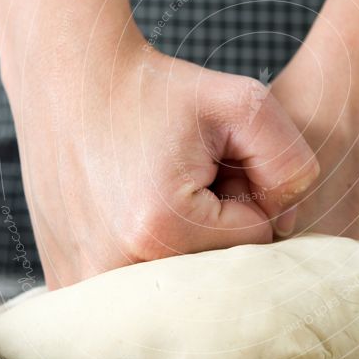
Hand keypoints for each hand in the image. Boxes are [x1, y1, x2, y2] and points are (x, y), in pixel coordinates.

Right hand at [11, 30, 318, 288]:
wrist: (71, 79)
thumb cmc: (155, 88)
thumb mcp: (243, 103)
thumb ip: (291, 162)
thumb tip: (288, 222)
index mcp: (163, 229)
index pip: (253, 239)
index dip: (245, 193)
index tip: (211, 162)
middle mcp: (116, 268)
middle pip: (214, 266)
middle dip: (214, 222)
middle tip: (179, 173)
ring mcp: (83, 277)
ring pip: (176, 276)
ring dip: (178, 236)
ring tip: (151, 187)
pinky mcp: (67, 275)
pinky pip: (134, 280)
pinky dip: (142, 247)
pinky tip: (125, 204)